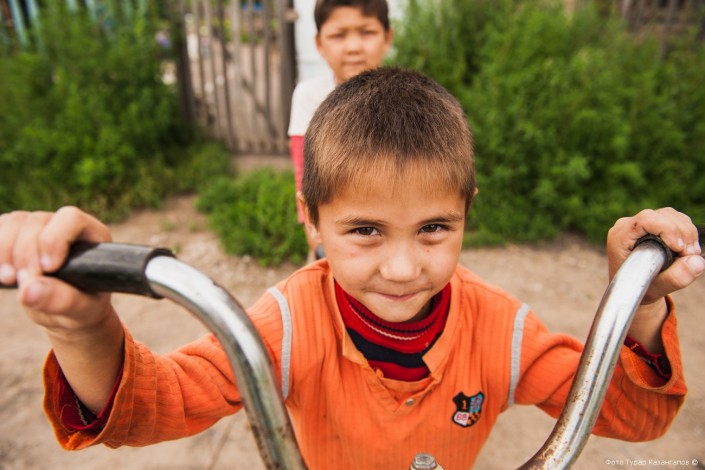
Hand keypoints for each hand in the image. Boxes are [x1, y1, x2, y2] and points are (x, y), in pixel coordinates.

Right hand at [0, 206, 113, 332]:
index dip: (54, 239)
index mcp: (91, 237)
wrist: (66, 312)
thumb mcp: (80, 310)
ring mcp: (39, 228)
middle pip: (37, 221)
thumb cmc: (81, 308)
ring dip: (5, 250)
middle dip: (26, 253)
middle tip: (25, 283)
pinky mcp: (16, 235)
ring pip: (14, 222)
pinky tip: (2, 273)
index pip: (72, 219)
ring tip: (10, 279)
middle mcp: (64, 225)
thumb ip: (62, 300)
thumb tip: (28, 290)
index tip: (48, 269)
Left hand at [607, 207, 703, 304]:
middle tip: (690, 255)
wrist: (636, 288)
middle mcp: (628, 226)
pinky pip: (676, 219)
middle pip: (663, 215)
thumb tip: (696, 261)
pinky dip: (687, 233)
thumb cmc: (641, 288)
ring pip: (672, 216)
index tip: (679, 248)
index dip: (668, 229)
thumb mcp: (657, 288)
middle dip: (682, 234)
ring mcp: (640, 223)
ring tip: (689, 254)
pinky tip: (687, 249)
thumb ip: (675, 278)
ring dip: (687, 234)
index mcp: (620, 237)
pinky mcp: (654, 224)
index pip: (646, 219)